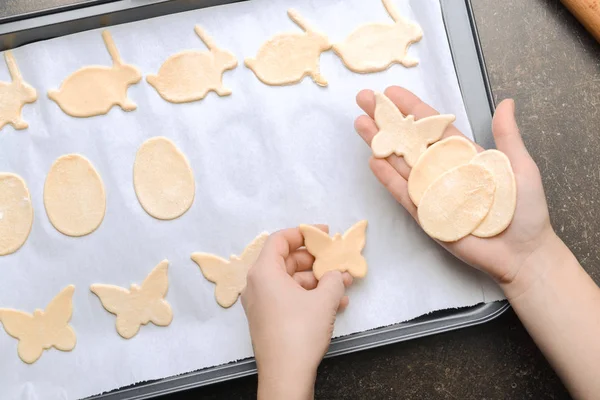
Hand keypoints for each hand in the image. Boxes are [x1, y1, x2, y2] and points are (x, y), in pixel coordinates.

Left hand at [242, 227, 352, 399]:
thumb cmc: (300, 332)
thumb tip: (337, 274)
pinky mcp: (268, 319)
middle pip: (287, 260)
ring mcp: (261, 303)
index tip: (323, 234)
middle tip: (336, 261)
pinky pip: (289, 298)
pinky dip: (309, 296)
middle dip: (315, 261)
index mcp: (264, 272)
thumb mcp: (324, 300)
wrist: (285, 375)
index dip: (303, 233)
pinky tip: (335, 304)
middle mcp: (257, 284)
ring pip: (291, 281)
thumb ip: (334, 279)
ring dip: (317, 281)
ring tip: (342, 285)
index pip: (280, 239)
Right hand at [354, 86, 556, 298]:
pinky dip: (388, 178)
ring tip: (360, 124)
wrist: (522, 253)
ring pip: (400, 163)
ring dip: (380, 144)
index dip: (411, 109)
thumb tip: (507, 102)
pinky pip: (403, 193)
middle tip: (364, 100)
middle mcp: (443, 171)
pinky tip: (374, 160)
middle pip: (409, 141)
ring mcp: (431, 193)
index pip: (432, 127)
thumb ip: (508, 136)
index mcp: (464, 156)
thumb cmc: (526, 211)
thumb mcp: (520, 167)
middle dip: (387, 120)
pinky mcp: (426, 215)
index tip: (391, 93)